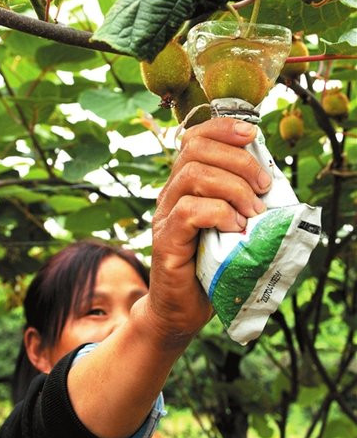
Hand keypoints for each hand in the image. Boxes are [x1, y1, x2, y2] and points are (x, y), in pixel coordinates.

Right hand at [144, 118, 271, 344]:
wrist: (181, 308)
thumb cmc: (210, 266)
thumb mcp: (230, 225)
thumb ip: (240, 201)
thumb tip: (272, 180)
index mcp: (185, 185)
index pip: (194, 137)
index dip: (223, 128)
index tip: (253, 135)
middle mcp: (170, 194)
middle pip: (195, 150)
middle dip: (238, 160)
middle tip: (263, 186)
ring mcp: (165, 216)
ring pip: (193, 176)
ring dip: (233, 188)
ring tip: (253, 212)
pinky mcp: (166, 241)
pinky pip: (189, 211)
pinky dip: (220, 213)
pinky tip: (236, 228)